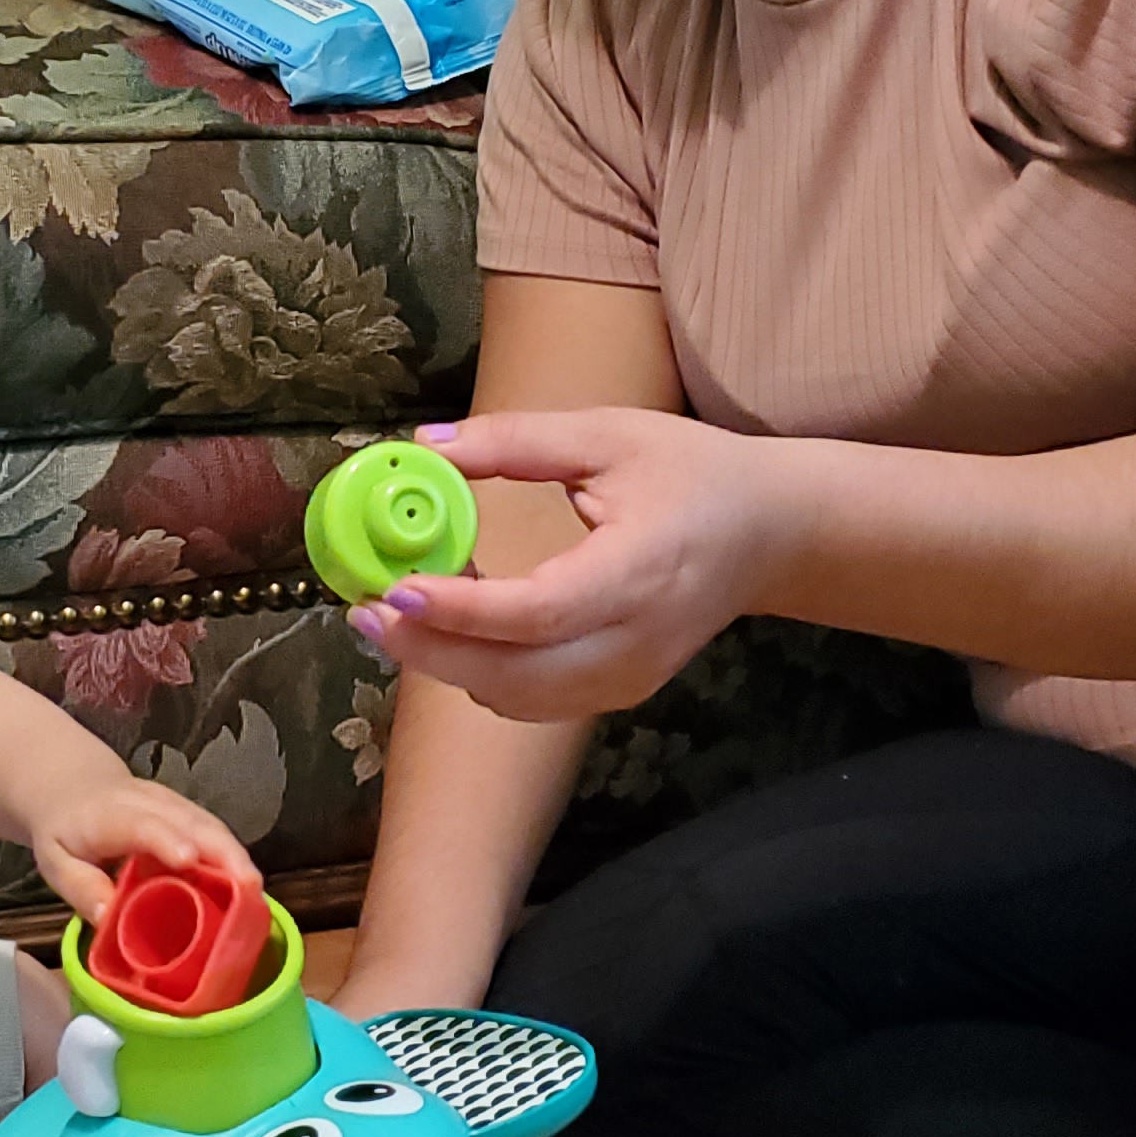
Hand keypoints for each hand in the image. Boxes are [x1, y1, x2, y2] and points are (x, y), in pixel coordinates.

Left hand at [25, 775, 252, 927]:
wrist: (74, 786)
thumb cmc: (65, 831)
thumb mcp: (55, 861)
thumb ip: (80, 886)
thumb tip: (107, 916)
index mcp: (109, 815)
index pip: (142, 824)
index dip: (166, 840)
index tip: (188, 860)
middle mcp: (148, 803)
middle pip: (192, 821)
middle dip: (223, 851)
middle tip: (249, 888)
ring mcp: (173, 804)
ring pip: (211, 825)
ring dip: (236, 856)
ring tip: (256, 894)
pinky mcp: (188, 812)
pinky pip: (215, 832)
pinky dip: (233, 857)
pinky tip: (247, 887)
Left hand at [349, 409, 787, 721]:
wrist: (770, 534)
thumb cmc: (692, 473)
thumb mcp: (609, 435)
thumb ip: (516, 441)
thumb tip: (423, 445)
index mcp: (641, 572)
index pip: (542, 612)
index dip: (465, 609)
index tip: (398, 586)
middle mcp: (635, 642)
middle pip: (517, 675)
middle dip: (431, 650)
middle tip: (365, 608)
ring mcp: (629, 679)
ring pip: (517, 699)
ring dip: (448, 663)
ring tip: (398, 608)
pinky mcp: (618, 693)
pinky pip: (532, 701)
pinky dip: (481, 670)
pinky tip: (452, 622)